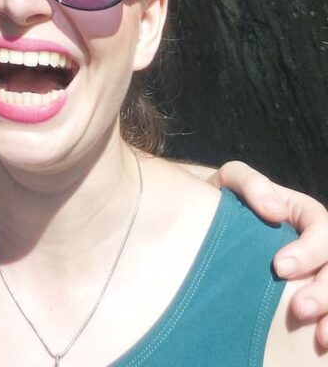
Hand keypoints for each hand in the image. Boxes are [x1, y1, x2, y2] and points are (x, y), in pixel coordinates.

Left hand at [209, 160, 327, 348]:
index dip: (309, 250)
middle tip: (299, 309)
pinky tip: (320, 340)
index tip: (279, 267)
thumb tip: (276, 213)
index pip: (321, 228)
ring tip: (320, 336)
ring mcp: (312, 269)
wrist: (206, 218)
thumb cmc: (224, 197)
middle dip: (324, 290)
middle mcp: (314, 242)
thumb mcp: (232, 180)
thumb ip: (252, 184)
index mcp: (302, 213)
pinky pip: (325, 307)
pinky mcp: (305, 291)